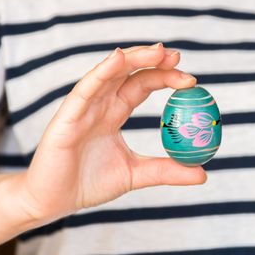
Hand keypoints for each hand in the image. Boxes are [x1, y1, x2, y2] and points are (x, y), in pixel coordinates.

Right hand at [15, 44, 206, 222]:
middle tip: (178, 57)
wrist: (53, 202)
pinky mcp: (66, 117)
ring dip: (133, 59)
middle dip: (153, 61)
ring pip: (109, 74)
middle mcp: (99, 104)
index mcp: (114, 113)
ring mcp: (82, 108)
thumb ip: (166, 171)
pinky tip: (119, 59)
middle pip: (128, 73)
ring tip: (158, 52)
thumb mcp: (136, 174)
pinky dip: (102, 73)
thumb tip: (202, 174)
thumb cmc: (88, 183)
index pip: (142, 85)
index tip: (191, 80)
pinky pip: (86, 90)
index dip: (165, 77)